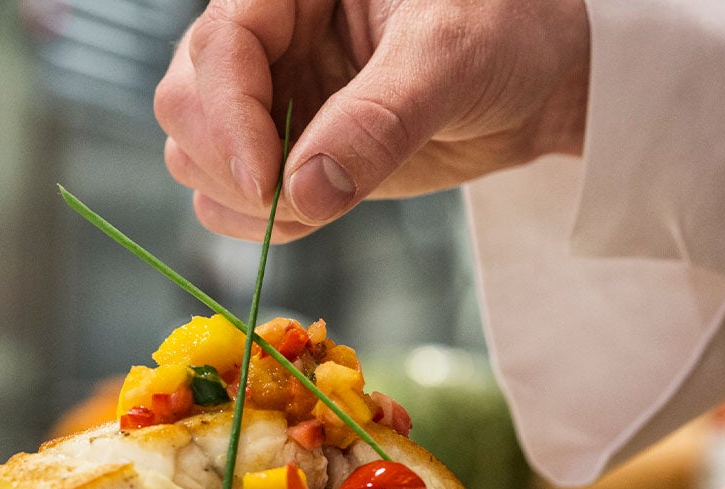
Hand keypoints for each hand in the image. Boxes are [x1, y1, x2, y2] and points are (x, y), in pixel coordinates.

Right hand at [154, 0, 589, 241]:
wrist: (539, 77)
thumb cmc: (506, 30)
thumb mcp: (449, 57)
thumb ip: (378, 120)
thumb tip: (304, 193)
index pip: (217, 49)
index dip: (229, 120)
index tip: (270, 185)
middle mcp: (269, 39)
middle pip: (185, 105)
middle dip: (229, 163)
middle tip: (294, 201)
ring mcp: (275, 98)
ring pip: (197, 155)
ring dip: (240, 199)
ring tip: (317, 204)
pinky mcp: (292, 152)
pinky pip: (236, 197)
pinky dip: (260, 222)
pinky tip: (312, 214)